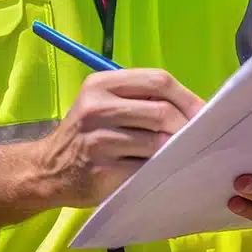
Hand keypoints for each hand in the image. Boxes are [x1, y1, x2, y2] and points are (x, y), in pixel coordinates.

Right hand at [36, 69, 204, 207]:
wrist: (46, 170)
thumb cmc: (86, 134)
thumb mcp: (103, 104)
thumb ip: (139, 100)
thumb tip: (193, 108)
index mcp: (102, 84)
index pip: (157, 80)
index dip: (186, 96)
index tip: (205, 112)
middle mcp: (97, 107)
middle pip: (160, 110)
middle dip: (186, 125)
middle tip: (199, 137)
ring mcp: (98, 140)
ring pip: (156, 141)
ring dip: (175, 149)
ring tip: (183, 153)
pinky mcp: (102, 171)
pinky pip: (145, 167)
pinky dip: (160, 168)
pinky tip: (165, 170)